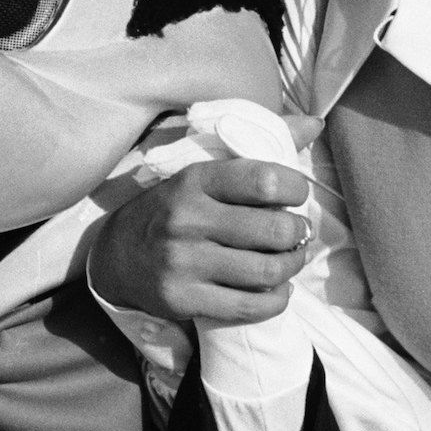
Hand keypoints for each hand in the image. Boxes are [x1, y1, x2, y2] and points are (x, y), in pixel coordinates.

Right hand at [89, 158, 310, 324]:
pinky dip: (277, 300)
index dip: (296, 189)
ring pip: (268, 272)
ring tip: (290, 259)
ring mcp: (184, 263)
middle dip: (299, 233)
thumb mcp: (202, 171)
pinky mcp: (185, 300)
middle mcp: (188, 220)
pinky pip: (251, 307)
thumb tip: (316, 124)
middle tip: (297, 233)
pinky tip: (276, 289)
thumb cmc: (171, 209)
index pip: (265, 180)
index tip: (295, 196)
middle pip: (275, 230)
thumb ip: (259, 146)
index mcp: (195, 181)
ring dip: (292, 266)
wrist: (115, 256)